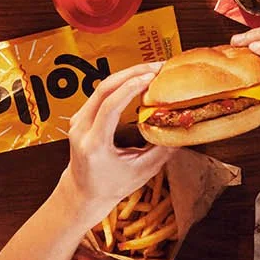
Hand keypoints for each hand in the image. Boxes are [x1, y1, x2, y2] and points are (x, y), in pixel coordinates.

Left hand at [61, 62, 174, 215]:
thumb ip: (161, 151)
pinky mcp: (81, 115)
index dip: (131, 88)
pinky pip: (101, 92)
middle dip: (132, 73)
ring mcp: (78, 120)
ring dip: (127, 75)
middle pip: (104, 89)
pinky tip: (139, 79)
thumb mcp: (141, 172)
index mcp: (93, 144)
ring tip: (153, 70)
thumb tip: (182, 130)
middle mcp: (81, 128)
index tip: (152, 78)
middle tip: (158, 67)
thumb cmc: (112, 185)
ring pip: (102, 87)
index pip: (109, 107)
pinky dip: (121, 83)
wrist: (83, 192)